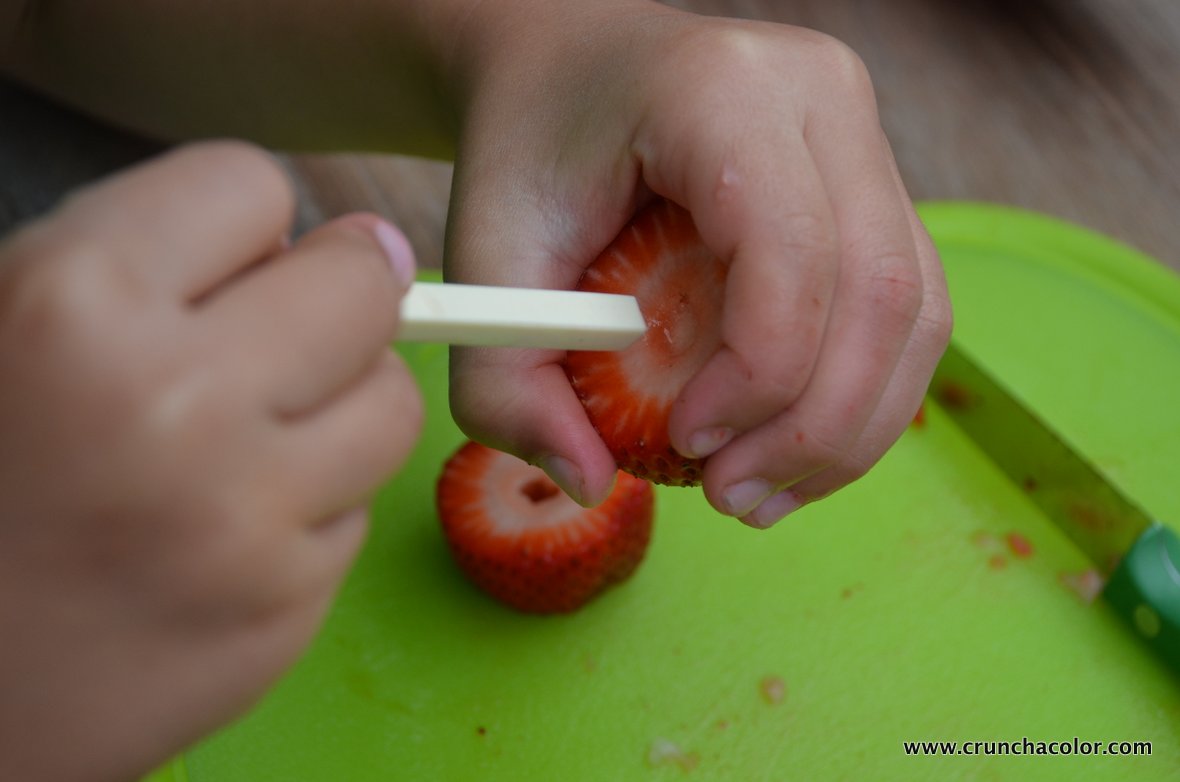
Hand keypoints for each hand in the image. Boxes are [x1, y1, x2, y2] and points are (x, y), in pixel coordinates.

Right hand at [0, 142, 421, 780]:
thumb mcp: (2, 323)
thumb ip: (139, 257)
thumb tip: (330, 239)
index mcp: (73, 305)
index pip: (252, 185)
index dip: (235, 222)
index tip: (218, 262)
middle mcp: (176, 406)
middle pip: (363, 288)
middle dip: (332, 295)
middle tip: (284, 331)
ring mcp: (244, 522)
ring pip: (391, 404)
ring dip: (345, 401)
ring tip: (266, 430)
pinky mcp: (284, 613)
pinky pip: (356, 512)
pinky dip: (312, 506)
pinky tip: (232, 527)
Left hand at [445, 2, 950, 524]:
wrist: (567, 69)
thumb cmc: (525, 152)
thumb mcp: (484, 261)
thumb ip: (506, 384)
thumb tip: (590, 483)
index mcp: (721, 89)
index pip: (793, 247)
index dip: (762, 372)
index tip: (688, 443)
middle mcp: (818, 95)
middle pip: (882, 289)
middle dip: (818, 427)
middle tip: (732, 497)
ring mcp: (861, 134)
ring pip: (916, 308)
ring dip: (851, 428)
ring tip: (761, 492)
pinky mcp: (873, 181)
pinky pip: (906, 306)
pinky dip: (858, 395)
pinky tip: (790, 446)